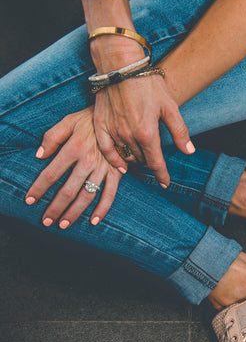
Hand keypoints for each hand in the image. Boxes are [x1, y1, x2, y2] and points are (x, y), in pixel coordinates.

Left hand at [26, 107, 122, 228]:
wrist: (119, 117)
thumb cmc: (89, 119)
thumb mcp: (68, 121)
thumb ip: (52, 137)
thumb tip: (39, 155)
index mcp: (74, 148)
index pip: (51, 174)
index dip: (39, 188)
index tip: (30, 200)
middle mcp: (89, 161)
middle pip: (68, 190)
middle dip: (55, 208)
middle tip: (46, 221)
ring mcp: (104, 169)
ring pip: (87, 196)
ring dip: (74, 212)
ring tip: (64, 224)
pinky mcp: (117, 173)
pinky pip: (110, 194)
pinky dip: (102, 209)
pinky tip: (93, 221)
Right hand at [93, 72, 194, 187]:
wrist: (121, 64)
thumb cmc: (148, 83)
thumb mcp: (170, 106)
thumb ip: (179, 131)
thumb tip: (189, 151)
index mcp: (148, 133)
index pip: (156, 163)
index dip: (162, 175)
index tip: (165, 183)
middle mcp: (129, 136)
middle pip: (142, 160)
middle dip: (149, 162)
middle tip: (154, 161)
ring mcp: (113, 131)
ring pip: (126, 156)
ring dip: (134, 159)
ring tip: (140, 158)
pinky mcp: (100, 125)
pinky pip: (106, 150)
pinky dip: (114, 160)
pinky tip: (120, 165)